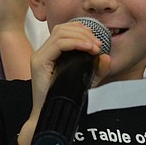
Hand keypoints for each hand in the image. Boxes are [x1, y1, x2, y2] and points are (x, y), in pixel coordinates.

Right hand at [18, 21, 108, 144]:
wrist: (51, 116)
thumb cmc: (66, 99)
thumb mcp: (87, 81)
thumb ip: (98, 69)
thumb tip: (106, 56)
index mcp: (52, 53)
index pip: (65, 30)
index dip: (83, 31)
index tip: (98, 43)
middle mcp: (43, 52)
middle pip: (63, 28)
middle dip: (85, 33)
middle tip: (99, 45)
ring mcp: (39, 56)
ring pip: (61, 32)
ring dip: (82, 37)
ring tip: (95, 48)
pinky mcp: (39, 62)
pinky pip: (58, 44)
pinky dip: (76, 43)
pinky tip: (88, 49)